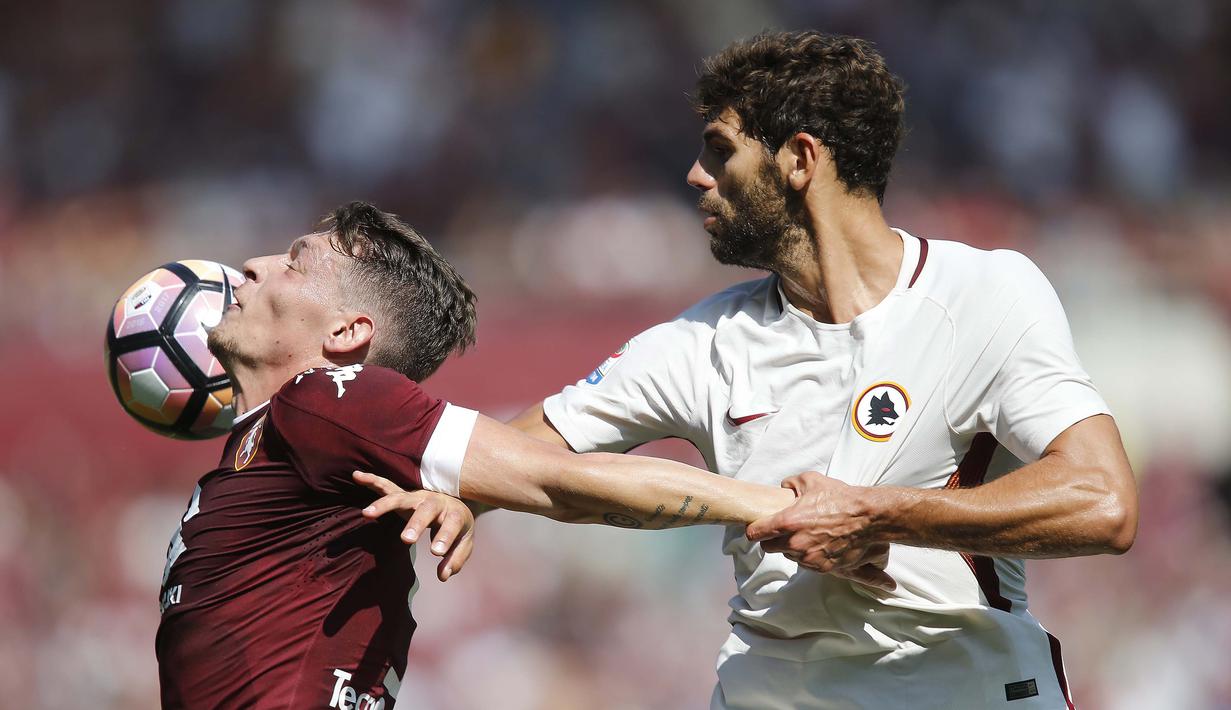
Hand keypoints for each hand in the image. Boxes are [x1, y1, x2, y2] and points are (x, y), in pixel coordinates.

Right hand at [353, 471, 474, 581]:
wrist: (455, 503)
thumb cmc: (457, 528)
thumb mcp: (464, 544)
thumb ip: (455, 559)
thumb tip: (442, 575)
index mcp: (454, 513)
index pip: (451, 524)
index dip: (444, 537)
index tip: (435, 553)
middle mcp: (435, 502)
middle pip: (426, 509)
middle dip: (416, 523)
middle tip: (407, 540)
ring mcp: (418, 497)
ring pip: (401, 498)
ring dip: (384, 505)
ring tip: (366, 513)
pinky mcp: (404, 495)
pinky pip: (387, 486)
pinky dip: (372, 480)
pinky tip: (357, 476)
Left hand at [746, 471, 895, 591]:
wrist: (867, 518)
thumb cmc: (840, 498)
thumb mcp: (811, 481)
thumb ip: (791, 483)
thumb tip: (784, 487)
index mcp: (788, 522)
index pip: (756, 534)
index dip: (754, 530)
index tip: (756, 529)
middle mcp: (795, 543)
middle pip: (769, 548)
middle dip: (773, 540)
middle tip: (782, 531)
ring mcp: (808, 558)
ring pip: (789, 556)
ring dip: (792, 548)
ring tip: (806, 535)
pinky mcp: (822, 568)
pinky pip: (806, 563)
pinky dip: (808, 556)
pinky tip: (818, 543)